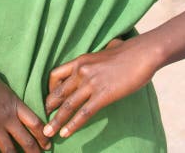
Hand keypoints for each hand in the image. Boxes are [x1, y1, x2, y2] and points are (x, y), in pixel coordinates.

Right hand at [0, 53, 50, 151]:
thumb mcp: (5, 88)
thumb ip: (12, 101)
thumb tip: (16, 108)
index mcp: (16, 105)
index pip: (36, 124)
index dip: (43, 137)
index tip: (47, 144)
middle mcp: (7, 117)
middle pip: (27, 141)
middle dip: (34, 152)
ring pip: (9, 150)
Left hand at [43, 37, 159, 139]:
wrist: (142, 53)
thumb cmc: (128, 51)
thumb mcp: (105, 51)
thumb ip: (99, 57)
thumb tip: (108, 50)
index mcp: (80, 61)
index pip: (55, 75)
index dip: (49, 90)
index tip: (50, 100)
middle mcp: (81, 71)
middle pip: (58, 93)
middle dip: (48, 108)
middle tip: (42, 120)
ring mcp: (91, 84)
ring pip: (67, 105)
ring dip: (56, 121)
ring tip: (48, 132)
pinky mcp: (103, 95)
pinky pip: (83, 113)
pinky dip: (72, 125)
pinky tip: (65, 133)